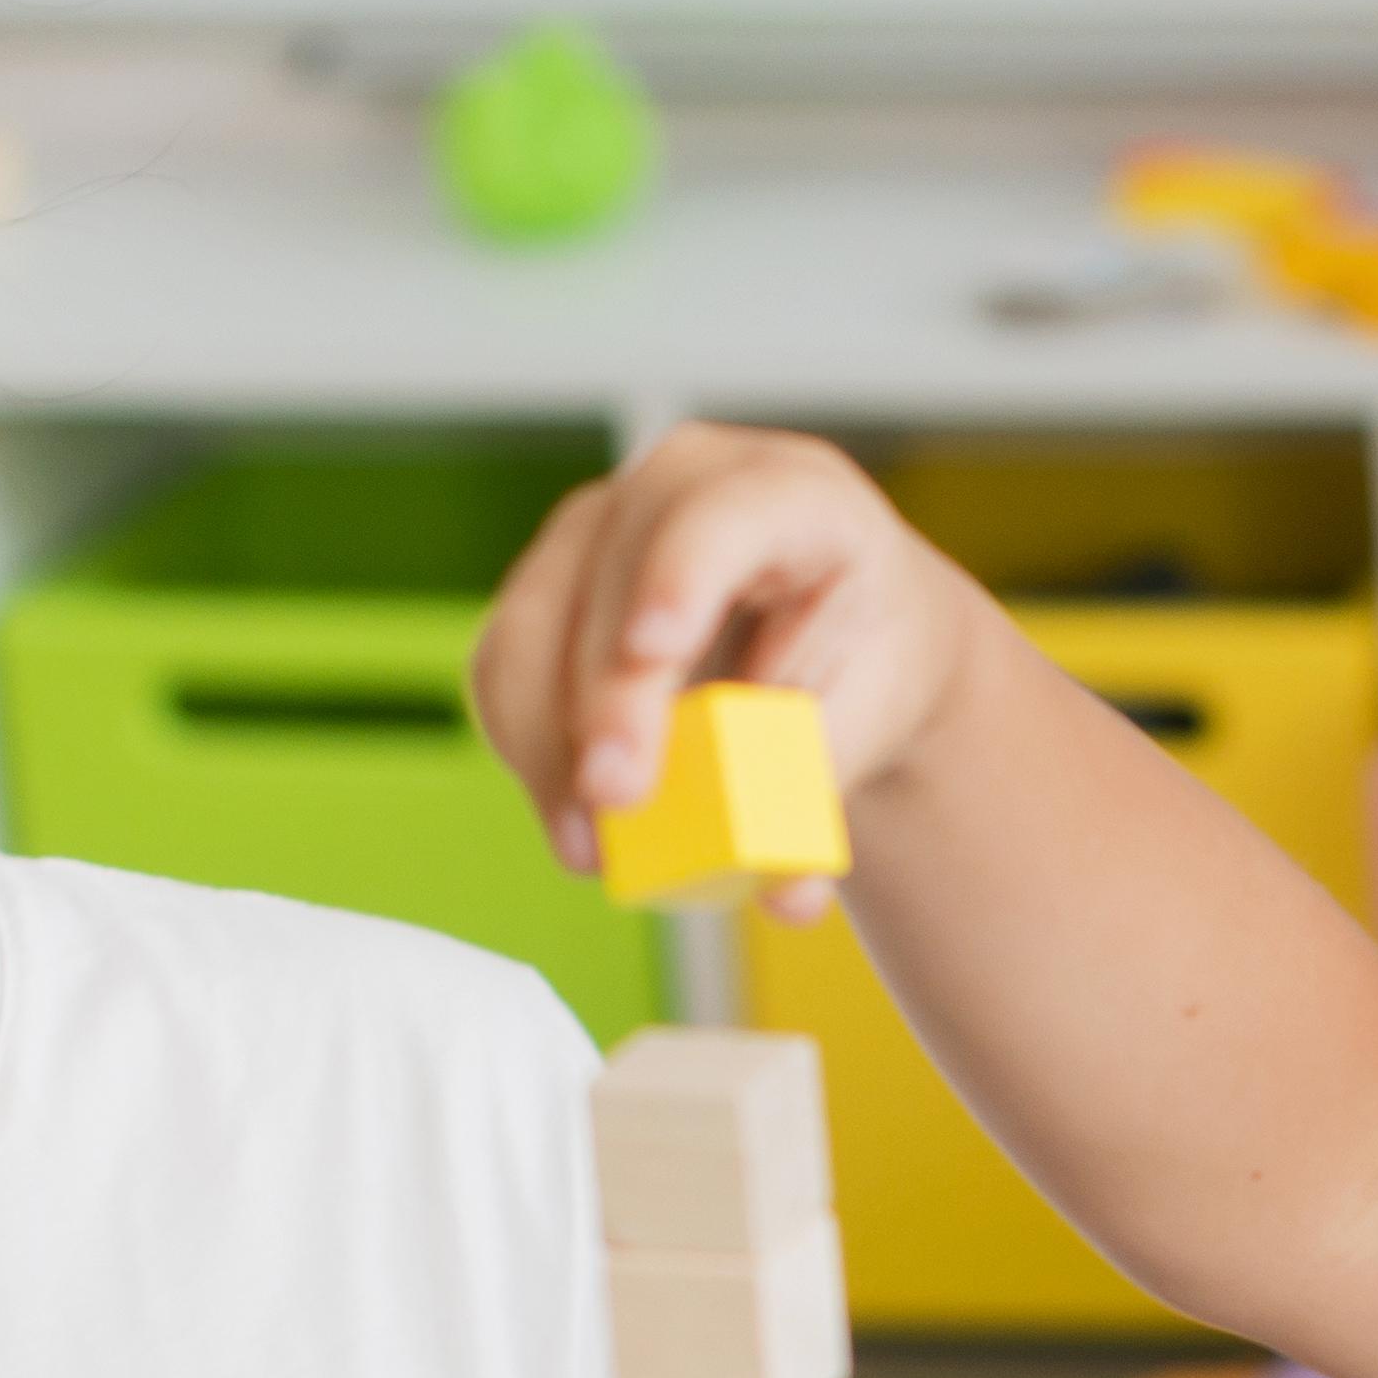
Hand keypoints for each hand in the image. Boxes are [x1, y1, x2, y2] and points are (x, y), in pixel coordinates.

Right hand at [469, 425, 994, 915]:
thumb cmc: (865, 659)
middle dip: (605, 701)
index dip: (679, 576)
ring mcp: (604, 525)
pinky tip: (568, 814)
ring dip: (547, 742)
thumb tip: (790, 892)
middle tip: (614, 803)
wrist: (842, 632)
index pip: (722, 516)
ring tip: (588, 846)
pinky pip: (505, 662)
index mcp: (794, 494)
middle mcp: (683, 484)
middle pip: (615, 577)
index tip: (651, 651)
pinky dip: (527, 747)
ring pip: (536, 621)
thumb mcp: (872, 716)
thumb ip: (822, 788)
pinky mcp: (550, 583)